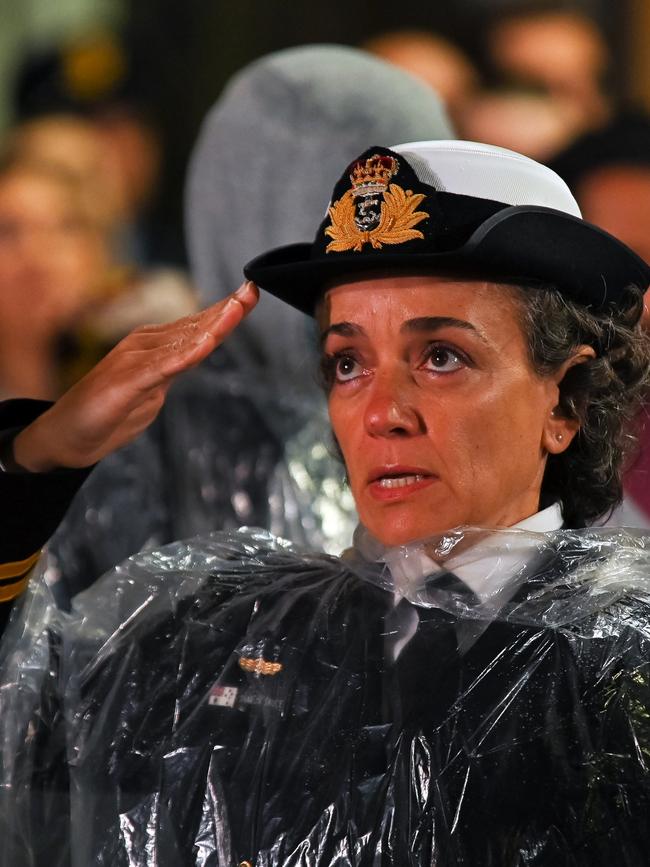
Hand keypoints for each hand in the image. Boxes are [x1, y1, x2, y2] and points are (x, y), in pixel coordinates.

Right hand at [13, 281, 258, 471]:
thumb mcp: (150, 389)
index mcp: (155, 348)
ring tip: (239, 306)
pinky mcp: (128, 380)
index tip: (252, 293)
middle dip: (228, 308)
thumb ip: (172, 370)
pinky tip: (207, 343)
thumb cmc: (107, 412)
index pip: (197, 327)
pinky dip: (188, 354)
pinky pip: (165, 365)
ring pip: (185, 340)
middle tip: (253, 289)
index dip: (225, 311)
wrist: (66, 434)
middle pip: (196, 326)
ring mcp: (137, 360)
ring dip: (215, 323)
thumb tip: (193, 356)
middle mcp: (146, 346)